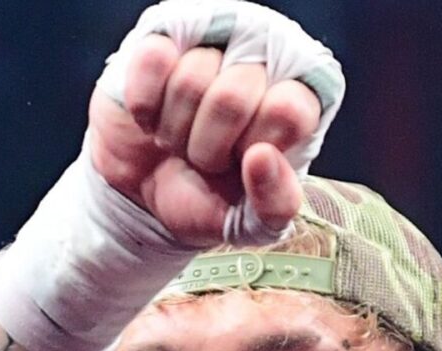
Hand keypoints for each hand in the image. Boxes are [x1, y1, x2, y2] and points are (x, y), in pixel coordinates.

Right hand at [86, 14, 327, 245]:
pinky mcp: (163, 38)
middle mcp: (263, 61)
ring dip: (175, 128)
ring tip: (179, 139)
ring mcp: (213, 43)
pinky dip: (145, 104)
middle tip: (205, 158)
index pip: (289, 109)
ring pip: (191, 77)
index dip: (255, 146)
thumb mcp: (249, 222)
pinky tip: (151, 117)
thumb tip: (262, 157)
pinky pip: (154, 59)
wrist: (144, 195)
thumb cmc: (207, 198)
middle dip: (208, 146)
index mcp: (298, 102)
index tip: (244, 161)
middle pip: (235, 96)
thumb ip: (275, 204)